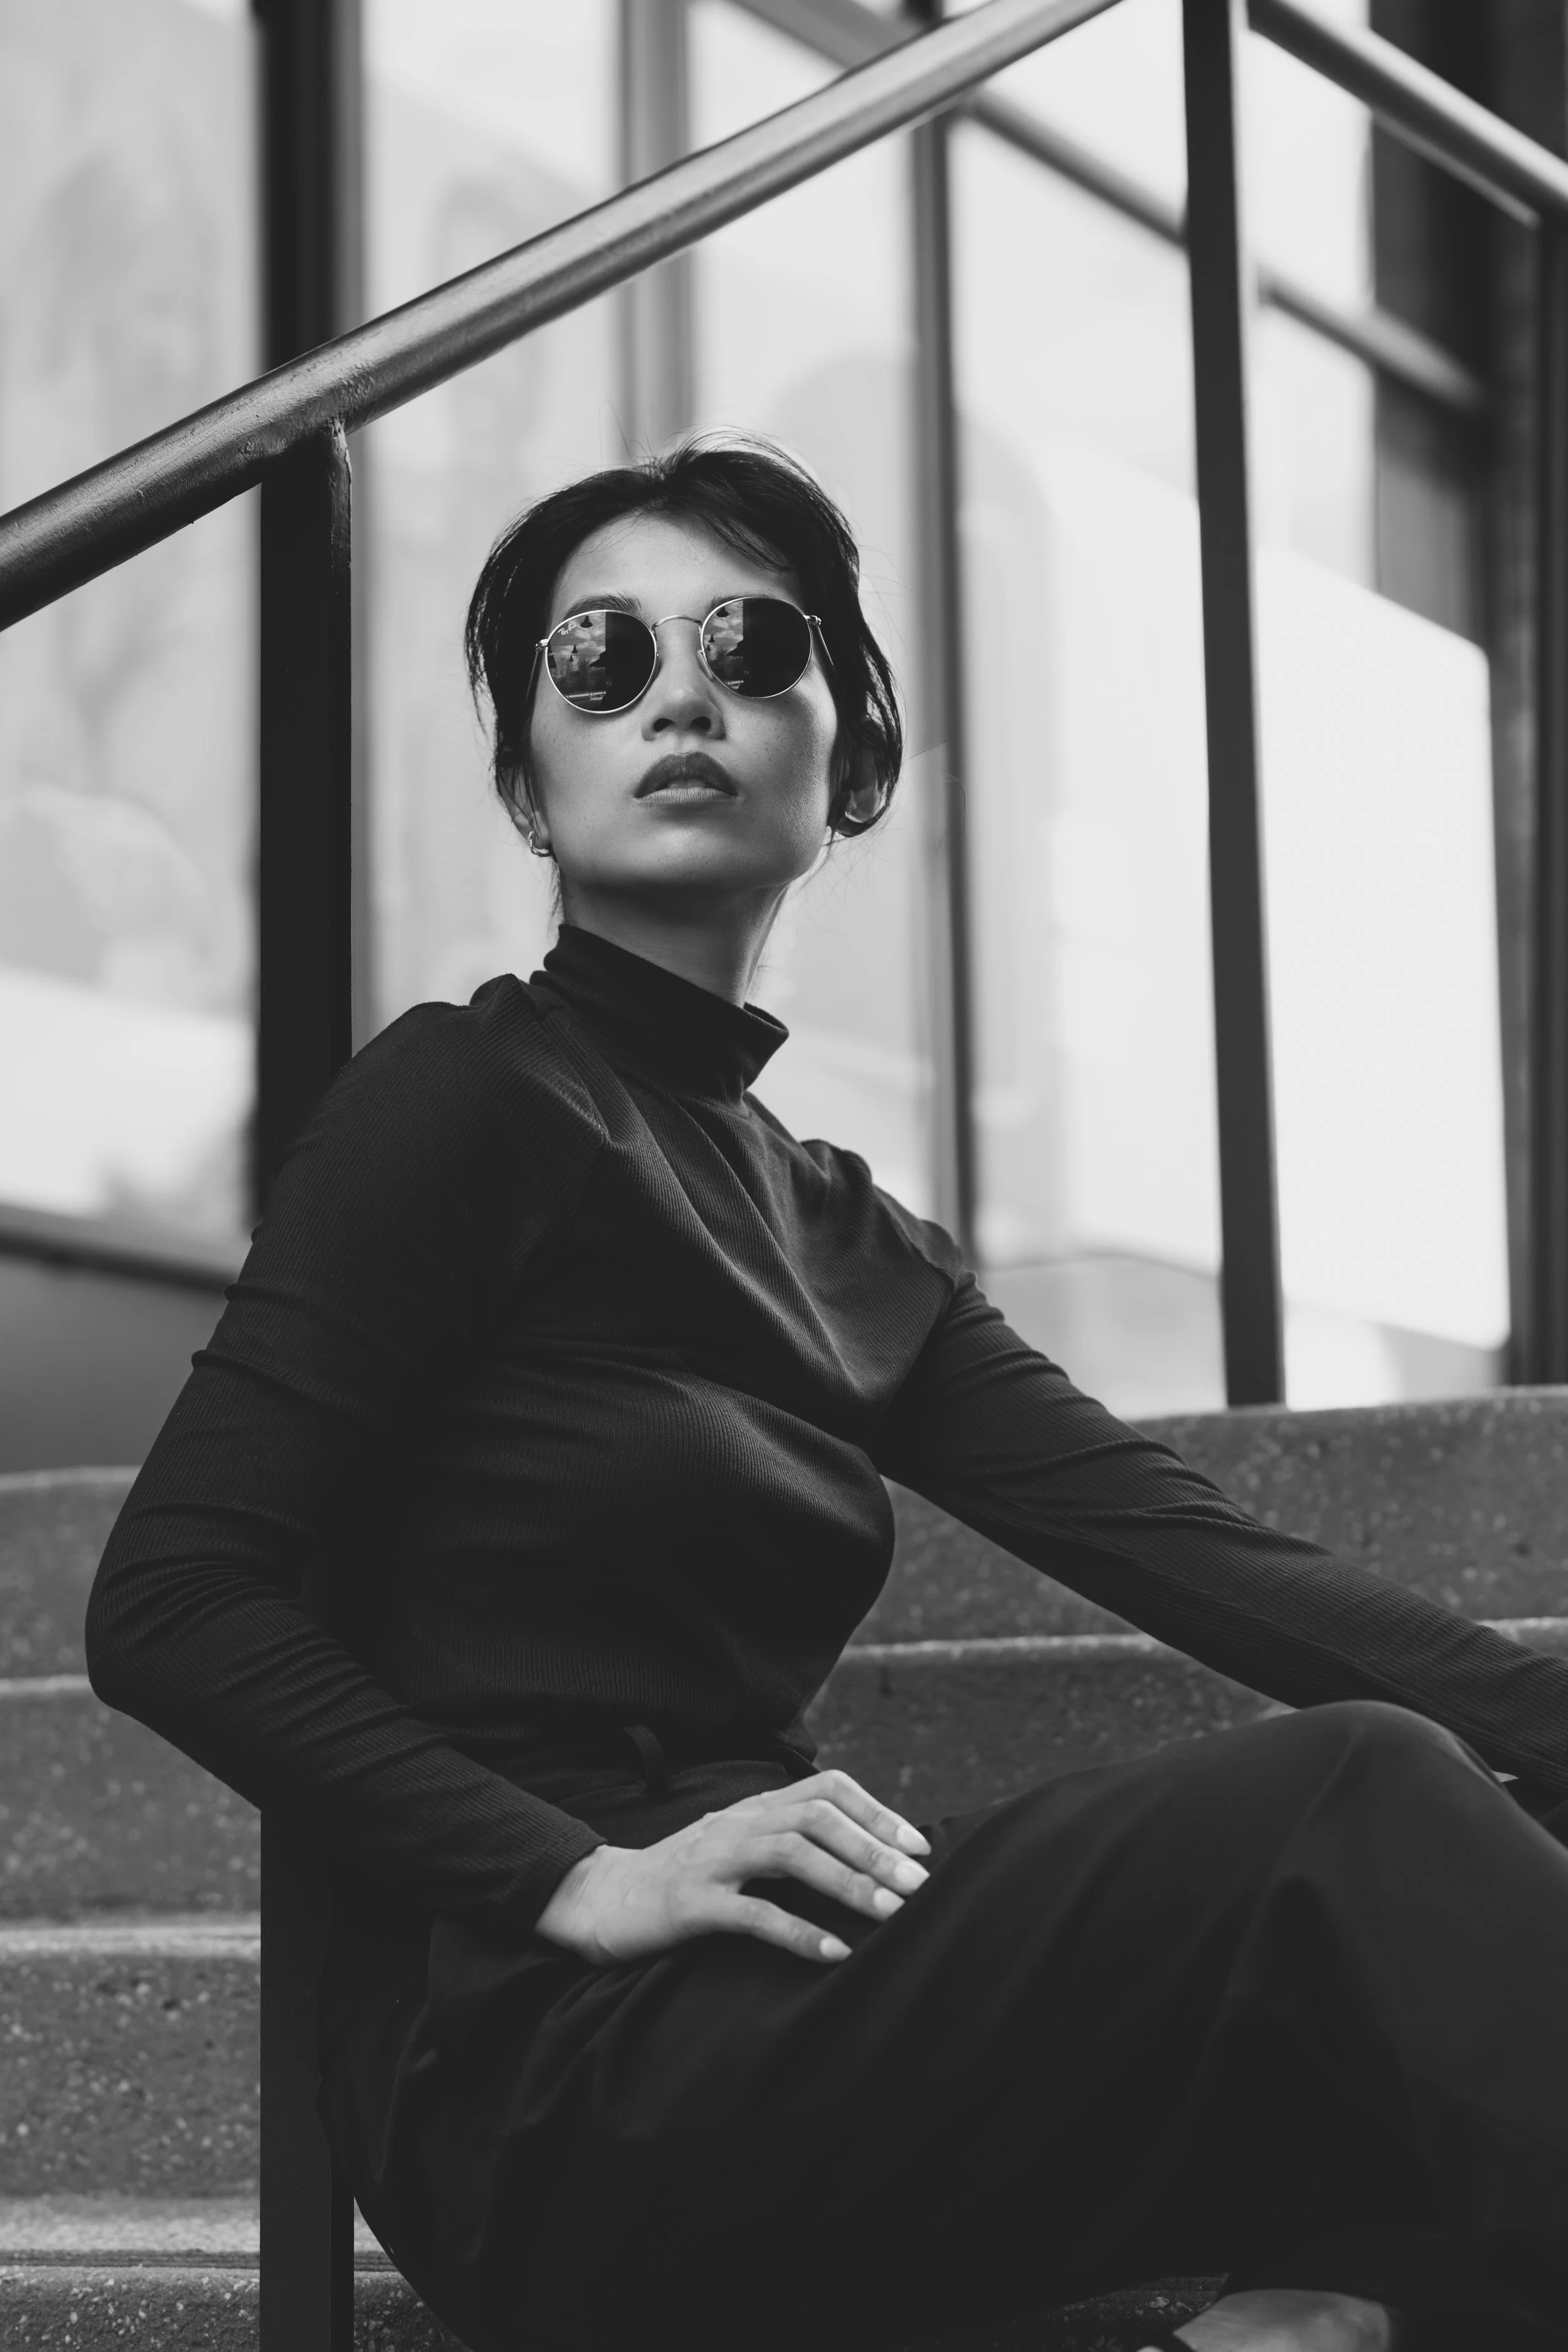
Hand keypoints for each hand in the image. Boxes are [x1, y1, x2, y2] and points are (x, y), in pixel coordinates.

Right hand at [535, 1769, 931, 1966]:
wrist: (602, 1899)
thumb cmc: (684, 1879)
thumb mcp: (739, 1849)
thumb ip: (787, 1843)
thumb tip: (861, 1860)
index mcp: (754, 1808)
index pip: (827, 1788)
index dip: (877, 1813)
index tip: (917, 1847)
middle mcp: (739, 1823)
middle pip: (817, 1816)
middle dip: (873, 1848)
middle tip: (918, 1885)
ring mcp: (714, 1861)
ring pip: (790, 1854)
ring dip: (846, 1882)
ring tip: (888, 1913)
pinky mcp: (691, 1903)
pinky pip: (752, 1913)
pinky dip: (798, 1932)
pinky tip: (833, 1953)